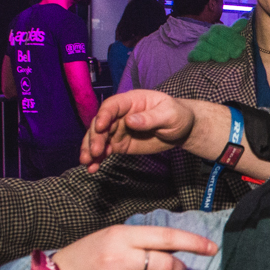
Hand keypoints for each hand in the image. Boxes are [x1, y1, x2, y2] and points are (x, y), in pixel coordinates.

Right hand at [80, 89, 195, 170]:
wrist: (182, 130)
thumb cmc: (178, 115)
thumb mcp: (169, 114)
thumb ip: (150, 118)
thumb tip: (130, 121)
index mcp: (131, 101)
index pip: (112, 106)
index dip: (104, 115)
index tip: (100, 128)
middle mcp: (120, 114)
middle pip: (101, 123)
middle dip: (95, 137)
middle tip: (94, 152)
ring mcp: (118, 129)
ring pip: (99, 138)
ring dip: (90, 149)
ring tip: (87, 163)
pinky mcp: (120, 144)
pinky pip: (105, 150)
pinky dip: (97, 158)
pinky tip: (92, 168)